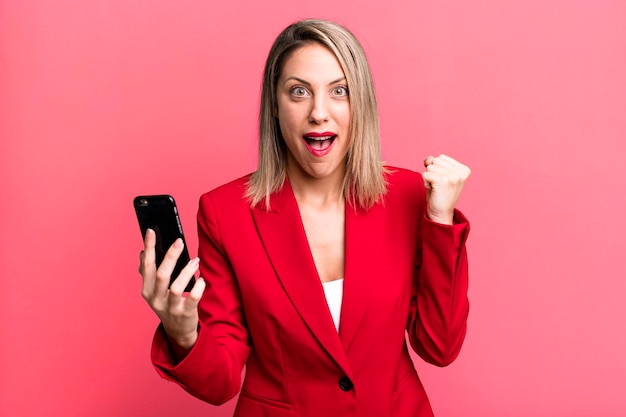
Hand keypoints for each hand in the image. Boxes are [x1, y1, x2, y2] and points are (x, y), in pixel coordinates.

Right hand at [139, 229, 205, 348]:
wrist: (178, 331)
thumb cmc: (168, 304)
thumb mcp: (155, 291)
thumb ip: (150, 273)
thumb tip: (144, 251)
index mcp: (147, 291)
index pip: (146, 266)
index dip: (148, 248)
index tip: (151, 231)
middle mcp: (156, 299)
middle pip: (161, 275)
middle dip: (169, 256)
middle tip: (179, 242)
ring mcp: (170, 308)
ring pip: (176, 287)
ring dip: (186, 271)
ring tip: (195, 261)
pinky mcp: (185, 314)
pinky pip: (192, 298)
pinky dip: (198, 287)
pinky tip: (202, 280)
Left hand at [422, 154, 470, 224]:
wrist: (441, 213)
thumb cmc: (440, 194)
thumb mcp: (439, 175)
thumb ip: (434, 163)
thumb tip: (429, 159)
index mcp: (464, 169)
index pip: (441, 158)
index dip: (437, 169)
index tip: (443, 182)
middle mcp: (461, 172)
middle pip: (435, 160)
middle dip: (433, 173)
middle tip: (439, 186)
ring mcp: (453, 176)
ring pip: (430, 167)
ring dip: (429, 178)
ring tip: (437, 188)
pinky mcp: (443, 181)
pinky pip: (425, 174)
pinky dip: (425, 183)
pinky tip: (434, 190)